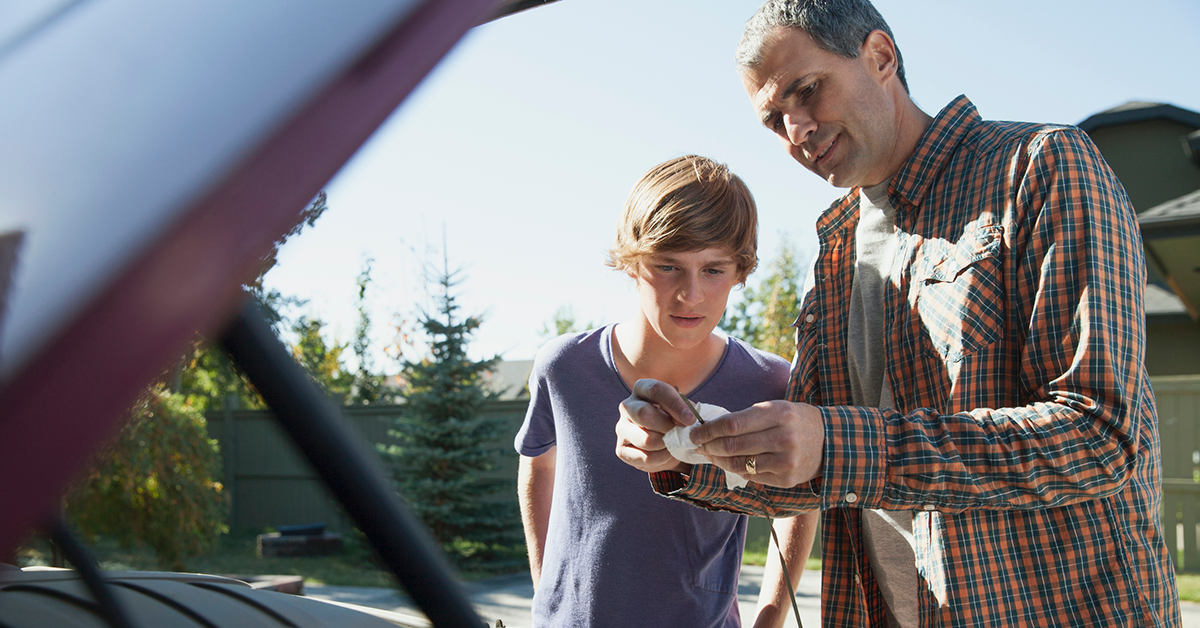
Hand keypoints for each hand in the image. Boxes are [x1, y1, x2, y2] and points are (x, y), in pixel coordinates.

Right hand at [615, 379, 694, 473]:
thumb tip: (688, 419)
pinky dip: (662, 458)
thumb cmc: (673, 419)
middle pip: (644, 413)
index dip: (675, 404)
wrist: (665, 443)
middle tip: (682, 434)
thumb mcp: (681, 409)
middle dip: (668, 426)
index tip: (691, 419)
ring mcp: (621, 428)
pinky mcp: (621, 450)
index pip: (655, 390)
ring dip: (667, 445)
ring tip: (676, 444)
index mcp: (642, 389)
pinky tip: (668, 454)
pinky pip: (645, 457)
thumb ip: (685, 411)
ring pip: (646, 439)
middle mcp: (627, 406)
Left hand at [693, 400, 823, 487]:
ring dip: (719, 460)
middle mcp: (783, 437)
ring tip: (710, 455)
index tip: (695, 432)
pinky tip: (730, 463)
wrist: (829, 442)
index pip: (732, 424)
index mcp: (778, 413)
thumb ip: (746, 418)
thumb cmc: (794, 420)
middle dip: (709, 446)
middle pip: (732, 445)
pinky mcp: (786, 479)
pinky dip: (737, 469)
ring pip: (739, 464)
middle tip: (698, 445)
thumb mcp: (775, 408)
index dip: (708, 430)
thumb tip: (710, 428)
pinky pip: (752, 476)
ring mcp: (785, 461)